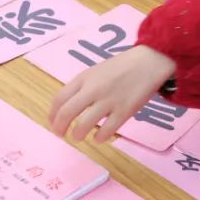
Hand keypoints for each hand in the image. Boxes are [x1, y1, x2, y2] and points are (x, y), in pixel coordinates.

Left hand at [50, 45, 176, 142]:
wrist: (148, 62)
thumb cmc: (121, 67)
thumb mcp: (96, 72)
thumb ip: (82, 87)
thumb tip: (67, 108)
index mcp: (84, 78)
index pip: (60, 98)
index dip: (52, 114)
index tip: (52, 123)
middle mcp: (93, 89)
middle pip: (67, 112)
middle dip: (59, 127)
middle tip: (60, 135)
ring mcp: (109, 101)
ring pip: (84, 124)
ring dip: (78, 134)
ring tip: (78, 136)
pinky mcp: (125, 111)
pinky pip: (107, 130)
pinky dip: (99, 138)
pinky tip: (99, 137)